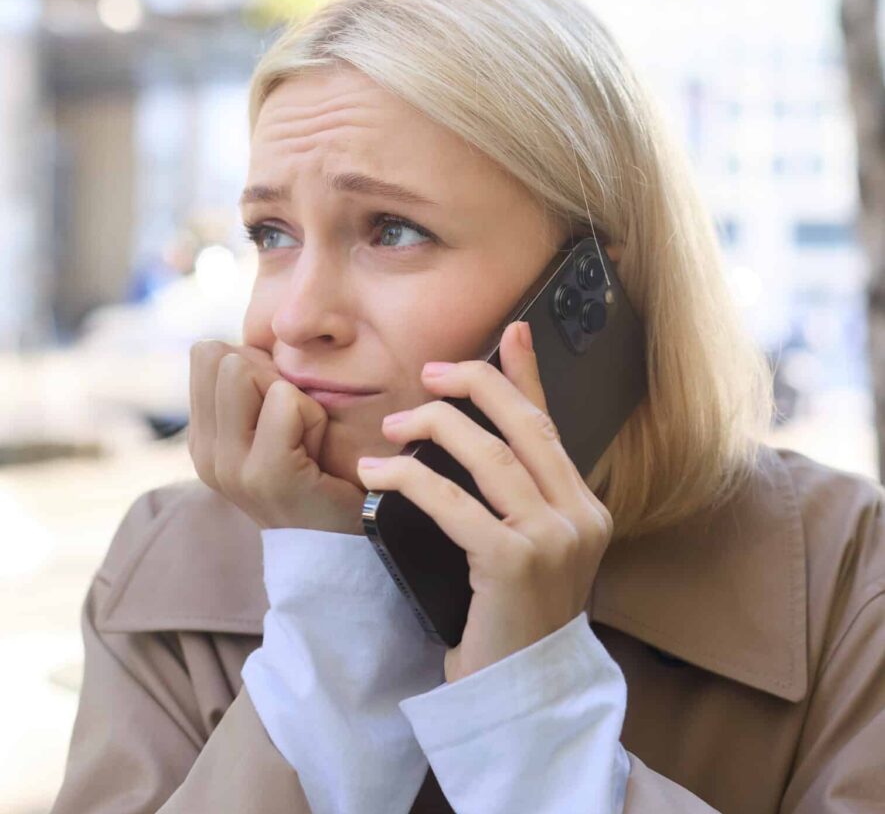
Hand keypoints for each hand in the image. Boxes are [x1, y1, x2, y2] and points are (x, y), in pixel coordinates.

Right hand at [188, 341, 365, 533]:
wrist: (340, 542)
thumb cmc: (317, 471)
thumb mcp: (272, 422)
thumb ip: (251, 383)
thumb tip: (249, 339)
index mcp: (202, 437)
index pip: (207, 353)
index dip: (254, 365)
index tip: (277, 409)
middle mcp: (205, 452)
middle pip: (226, 356)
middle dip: (272, 376)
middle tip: (295, 425)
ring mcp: (230, 466)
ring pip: (247, 371)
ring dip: (292, 395)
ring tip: (305, 439)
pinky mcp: (265, 474)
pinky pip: (286, 400)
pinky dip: (313, 415)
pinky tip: (317, 452)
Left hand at [356, 320, 612, 682]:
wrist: (519, 699)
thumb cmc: (510, 620)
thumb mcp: (519, 548)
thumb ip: (508, 493)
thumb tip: (472, 439)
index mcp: (585, 507)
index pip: (549, 425)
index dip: (526, 374)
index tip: (510, 331)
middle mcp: (580, 516)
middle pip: (523, 425)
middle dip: (474, 384)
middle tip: (428, 374)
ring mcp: (554, 539)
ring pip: (488, 454)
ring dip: (432, 427)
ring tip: (392, 425)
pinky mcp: (514, 563)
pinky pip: (453, 501)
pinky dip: (408, 480)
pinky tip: (376, 474)